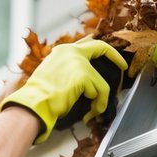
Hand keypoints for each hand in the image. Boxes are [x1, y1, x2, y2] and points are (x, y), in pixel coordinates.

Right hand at [1, 39, 127, 142]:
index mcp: (63, 51)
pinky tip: (88, 114)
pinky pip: (100, 93)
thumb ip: (68, 70)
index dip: (102, 49)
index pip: (88, 43)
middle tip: (123, 67)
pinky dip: (97, 106)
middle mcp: (71, 52)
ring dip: (100, 100)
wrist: (33, 104)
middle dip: (115, 57)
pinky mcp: (83, 76)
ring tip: (93, 112)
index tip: (112, 56)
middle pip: (101, 47)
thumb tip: (85, 79)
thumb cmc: (39, 96)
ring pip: (101, 82)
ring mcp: (78, 63)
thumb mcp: (52, 74)